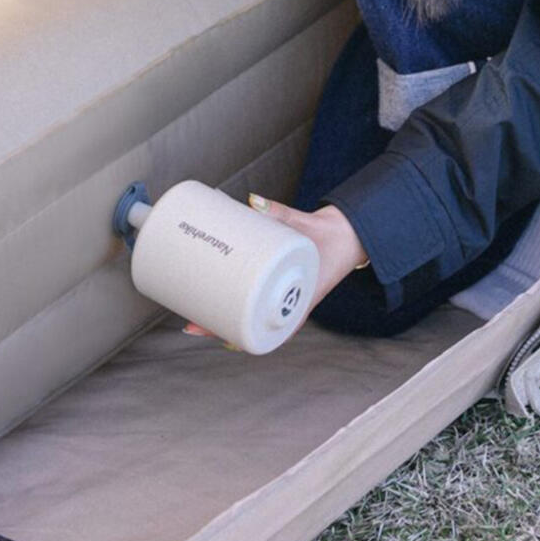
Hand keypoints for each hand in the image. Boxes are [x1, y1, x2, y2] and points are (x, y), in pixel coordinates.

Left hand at [183, 193, 368, 345]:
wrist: (348, 236)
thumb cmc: (329, 237)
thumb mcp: (305, 225)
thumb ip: (279, 213)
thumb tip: (252, 201)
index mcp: (302, 299)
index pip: (273, 329)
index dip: (245, 337)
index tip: (221, 340)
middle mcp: (291, 304)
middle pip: (253, 329)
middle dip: (221, 331)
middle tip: (191, 327)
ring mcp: (283, 297)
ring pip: (251, 320)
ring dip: (224, 323)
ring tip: (194, 321)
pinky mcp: (276, 285)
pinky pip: (253, 304)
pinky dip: (234, 310)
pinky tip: (214, 310)